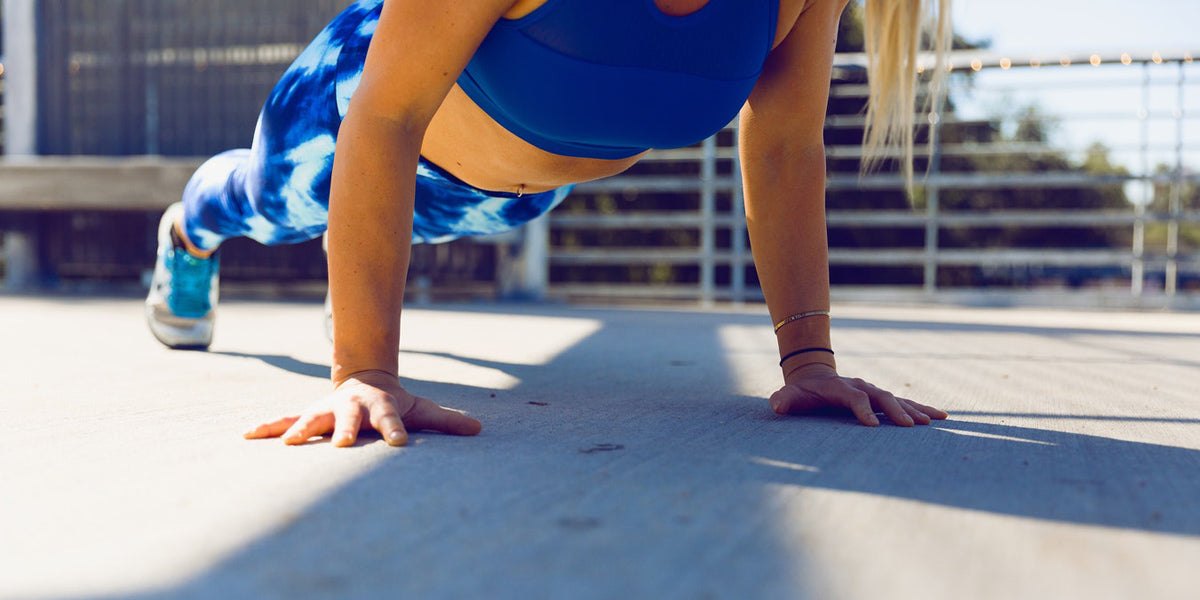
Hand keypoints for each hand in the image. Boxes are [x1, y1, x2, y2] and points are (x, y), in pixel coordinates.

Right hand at [243, 370, 481, 446]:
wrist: (364, 379)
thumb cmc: (394, 403)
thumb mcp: (421, 409)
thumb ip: (446, 421)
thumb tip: (479, 430)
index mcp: (380, 407)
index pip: (391, 421)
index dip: (395, 431)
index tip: (398, 444)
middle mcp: (351, 408)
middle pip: (348, 419)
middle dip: (344, 430)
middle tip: (340, 445)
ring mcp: (327, 411)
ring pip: (311, 419)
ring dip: (299, 430)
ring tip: (286, 444)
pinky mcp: (308, 416)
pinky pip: (284, 420)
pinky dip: (266, 427)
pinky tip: (246, 436)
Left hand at [769, 363, 947, 426]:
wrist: (813, 378)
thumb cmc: (802, 393)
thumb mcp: (789, 396)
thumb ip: (783, 400)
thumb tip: (776, 406)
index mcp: (840, 388)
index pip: (855, 398)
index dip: (863, 410)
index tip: (873, 426)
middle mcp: (860, 387)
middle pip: (882, 397)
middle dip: (897, 411)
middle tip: (912, 426)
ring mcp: (873, 391)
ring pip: (897, 399)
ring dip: (915, 409)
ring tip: (935, 420)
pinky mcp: (881, 399)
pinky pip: (904, 402)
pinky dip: (922, 408)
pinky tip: (941, 416)